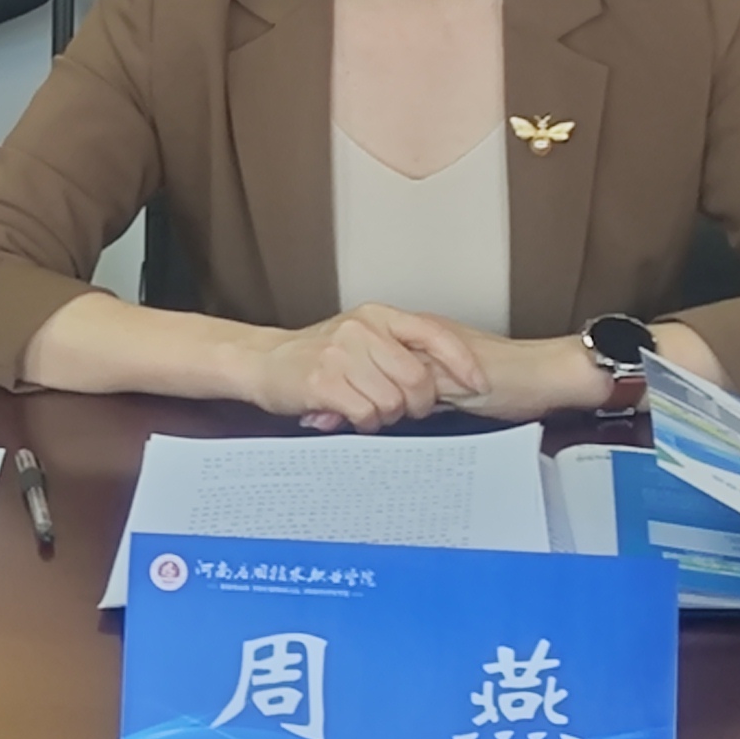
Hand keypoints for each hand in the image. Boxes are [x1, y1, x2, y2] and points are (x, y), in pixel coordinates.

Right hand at [240, 304, 492, 430]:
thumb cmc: (316, 356)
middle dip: (417, 404)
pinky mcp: (324, 381)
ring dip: (384, 416)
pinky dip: (362, 423)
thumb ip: (397, 351)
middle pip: (418, 379)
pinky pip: (366, 414)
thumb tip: (446, 379)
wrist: (262, 361)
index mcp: (377, 315)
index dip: (461, 363)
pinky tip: (349, 416)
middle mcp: (362, 329)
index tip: (477, 385)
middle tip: (401, 411)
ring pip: (393, 402)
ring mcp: (342, 353)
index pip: (434, 334)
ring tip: (365, 410)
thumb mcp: (360, 338)